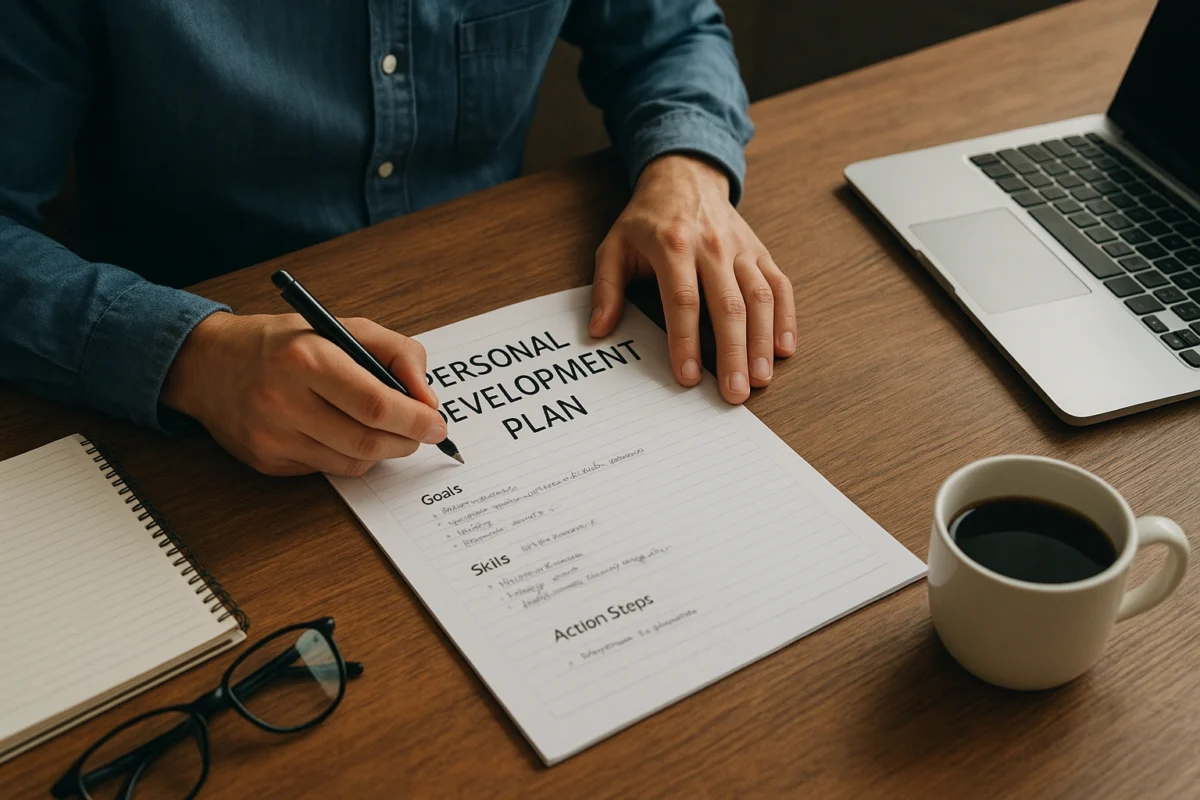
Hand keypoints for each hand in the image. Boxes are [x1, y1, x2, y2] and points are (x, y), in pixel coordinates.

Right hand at [161, 312, 446, 476]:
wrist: (207, 364)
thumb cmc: (282, 343)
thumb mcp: (341, 327)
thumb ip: (396, 353)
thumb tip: (426, 399)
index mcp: (306, 358)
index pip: (375, 405)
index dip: (415, 420)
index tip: (437, 424)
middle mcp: (283, 400)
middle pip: (367, 442)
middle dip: (407, 441)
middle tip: (420, 433)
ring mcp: (272, 436)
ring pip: (352, 463)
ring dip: (381, 451)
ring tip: (384, 430)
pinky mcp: (266, 461)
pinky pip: (326, 470)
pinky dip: (347, 455)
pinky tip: (339, 432)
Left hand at [589, 154, 795, 403]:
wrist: (685, 176)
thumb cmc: (647, 219)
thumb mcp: (614, 246)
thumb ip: (606, 288)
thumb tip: (598, 330)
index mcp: (673, 245)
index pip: (683, 300)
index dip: (685, 341)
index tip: (687, 377)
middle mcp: (712, 246)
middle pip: (728, 305)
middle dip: (733, 352)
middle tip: (735, 392)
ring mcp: (741, 249)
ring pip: (760, 298)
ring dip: (762, 341)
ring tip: (760, 379)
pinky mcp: (760, 252)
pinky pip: (780, 285)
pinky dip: (785, 318)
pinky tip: (783, 349)